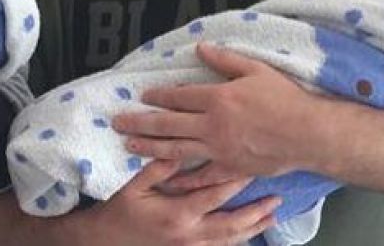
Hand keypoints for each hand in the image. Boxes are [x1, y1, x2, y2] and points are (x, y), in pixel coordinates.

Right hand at [79, 158, 277, 245]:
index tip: (253, 167)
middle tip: (276, 199)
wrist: (107, 242)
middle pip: (231, 224)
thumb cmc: (121, 211)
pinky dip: (237, 241)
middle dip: (255, 212)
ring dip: (252, 228)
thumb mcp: (135, 186)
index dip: (235, 181)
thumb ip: (159, 168)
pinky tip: (249, 234)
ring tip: (272, 217)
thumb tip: (179, 147)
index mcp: (177, 214)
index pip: (214, 196)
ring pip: (230, 240)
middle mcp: (189, 234)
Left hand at [113, 43, 322, 177]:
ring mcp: (218, 149)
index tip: (142, 96)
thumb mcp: (255, 70)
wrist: (308, 134)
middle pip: (167, 124)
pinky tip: (165, 179)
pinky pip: (200, 175)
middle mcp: (211, 125)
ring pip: (176, 149)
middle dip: (140, 122)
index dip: (158, 96)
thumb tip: (200, 47)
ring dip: (149, 147)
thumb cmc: (284, 100)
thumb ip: (225, 59)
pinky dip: (181, 178)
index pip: (178, 97)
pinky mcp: (229, 167)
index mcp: (216, 98)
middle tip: (118, 123)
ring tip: (129, 145)